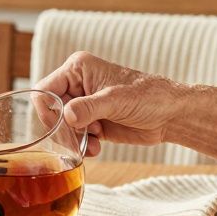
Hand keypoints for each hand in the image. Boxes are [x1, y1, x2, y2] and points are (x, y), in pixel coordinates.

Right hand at [34, 52, 186, 156]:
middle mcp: (77, 85)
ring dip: (74, 139)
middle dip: (64, 128)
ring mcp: (83, 104)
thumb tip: (66, 116)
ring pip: (61, 127)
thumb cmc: (150, 96)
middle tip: (82, 137)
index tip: (62, 126)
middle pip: (51, 111)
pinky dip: (81, 145)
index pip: (45, 90)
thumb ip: (90, 107)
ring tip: (94, 143)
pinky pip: (73, 136)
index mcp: (78, 69)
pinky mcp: (91, 122)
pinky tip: (97, 146)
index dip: (48, 110)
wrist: (171, 115)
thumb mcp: (117, 100)